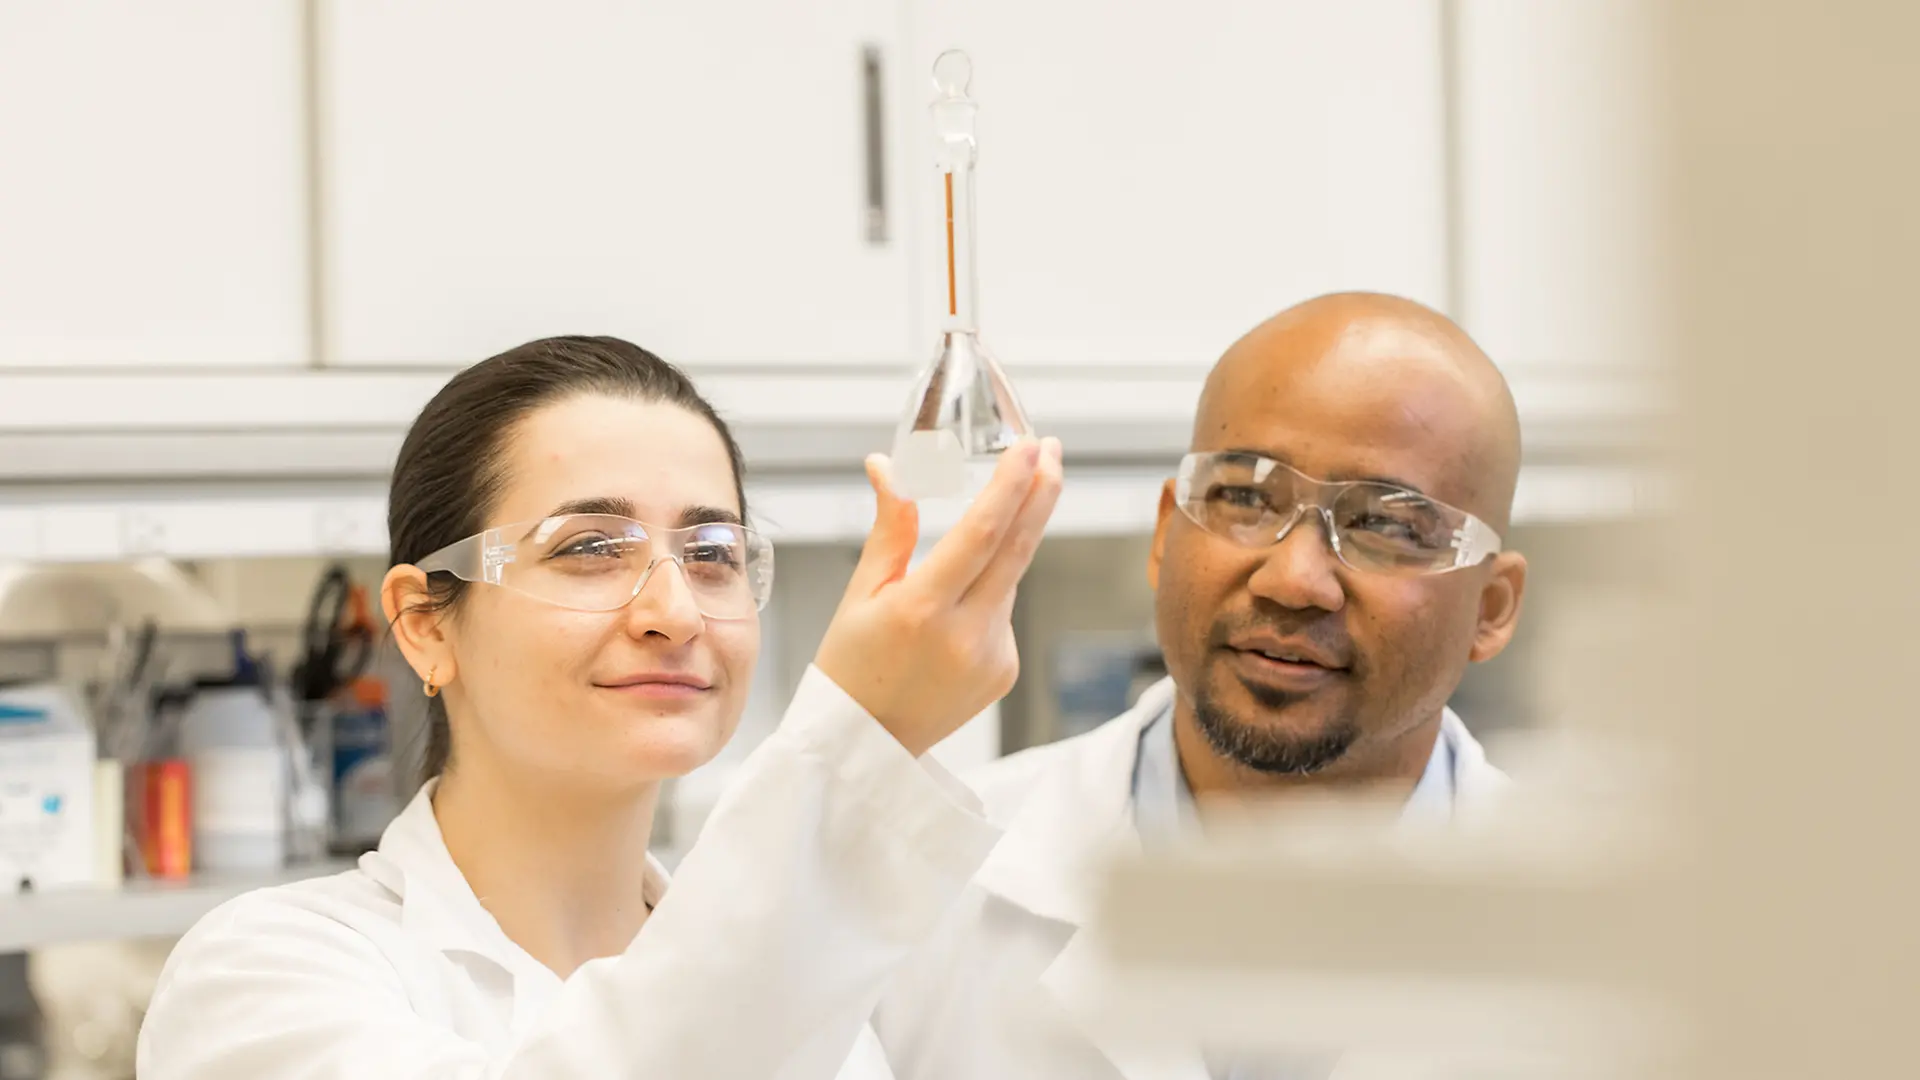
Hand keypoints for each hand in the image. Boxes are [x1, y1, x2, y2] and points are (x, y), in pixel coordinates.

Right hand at [813, 436, 1064, 756]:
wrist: (866, 746)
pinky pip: (1003, 612)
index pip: (981, 533)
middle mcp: (965, 635)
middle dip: (1040, 491)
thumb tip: (889, 466)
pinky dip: (985, 597)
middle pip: (1019, 548)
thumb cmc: (850, 667)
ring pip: (1008, 579)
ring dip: (998, 551)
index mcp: (921, 610)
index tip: (1028, 446)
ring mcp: (993, 656)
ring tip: (948, 573)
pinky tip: (949, 623)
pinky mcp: (1006, 670)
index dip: (1010, 485)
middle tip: (1048, 448)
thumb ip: (890, 528)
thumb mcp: (859, 594)